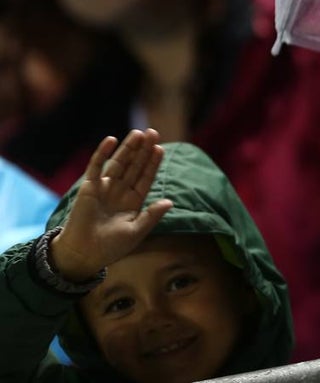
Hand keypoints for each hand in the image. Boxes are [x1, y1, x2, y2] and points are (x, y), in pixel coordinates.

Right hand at [50, 129, 172, 281]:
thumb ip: (151, 215)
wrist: (83, 254)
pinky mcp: (89, 187)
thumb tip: (169, 201)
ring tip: (138, 133)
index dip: (153, 163)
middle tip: (153, 132)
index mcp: (134, 201)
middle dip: (143, 150)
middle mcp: (120, 191)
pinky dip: (102, 154)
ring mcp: (105, 188)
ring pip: (119, 163)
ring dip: (128, 148)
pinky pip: (96, 167)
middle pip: (135, 166)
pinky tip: (111, 140)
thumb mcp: (136, 231)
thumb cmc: (110, 246)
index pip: (146, 177)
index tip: (160, 148)